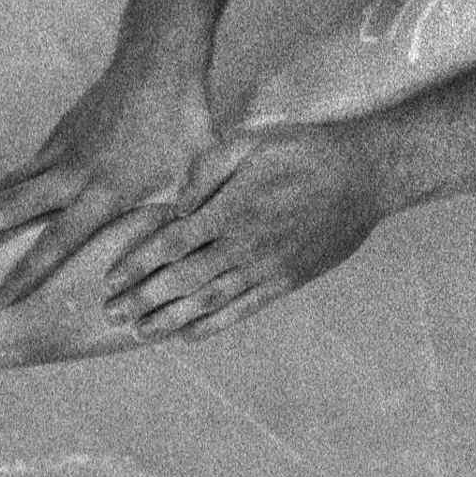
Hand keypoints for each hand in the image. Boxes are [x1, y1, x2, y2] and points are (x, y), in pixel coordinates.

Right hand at [0, 52, 216, 305]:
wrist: (158, 61)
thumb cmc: (184, 122)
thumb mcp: (196, 175)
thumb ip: (186, 217)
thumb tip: (187, 256)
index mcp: (104, 190)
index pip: (58, 239)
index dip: (28, 271)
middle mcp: (71, 174)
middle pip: (6, 207)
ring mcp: (59, 152)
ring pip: (5, 187)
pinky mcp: (58, 136)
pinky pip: (22, 171)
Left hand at [97, 120, 387, 341]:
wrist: (365, 175)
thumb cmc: (306, 150)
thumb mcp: (253, 140)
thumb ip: (208, 168)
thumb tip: (178, 203)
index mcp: (231, 209)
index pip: (171, 243)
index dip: (137, 264)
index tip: (110, 279)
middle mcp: (244, 245)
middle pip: (181, 280)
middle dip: (142, 299)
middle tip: (110, 314)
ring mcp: (266, 268)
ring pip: (207, 302)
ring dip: (168, 319)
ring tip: (138, 332)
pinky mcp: (286, 282)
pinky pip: (242, 311)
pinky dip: (211, 326)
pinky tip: (187, 336)